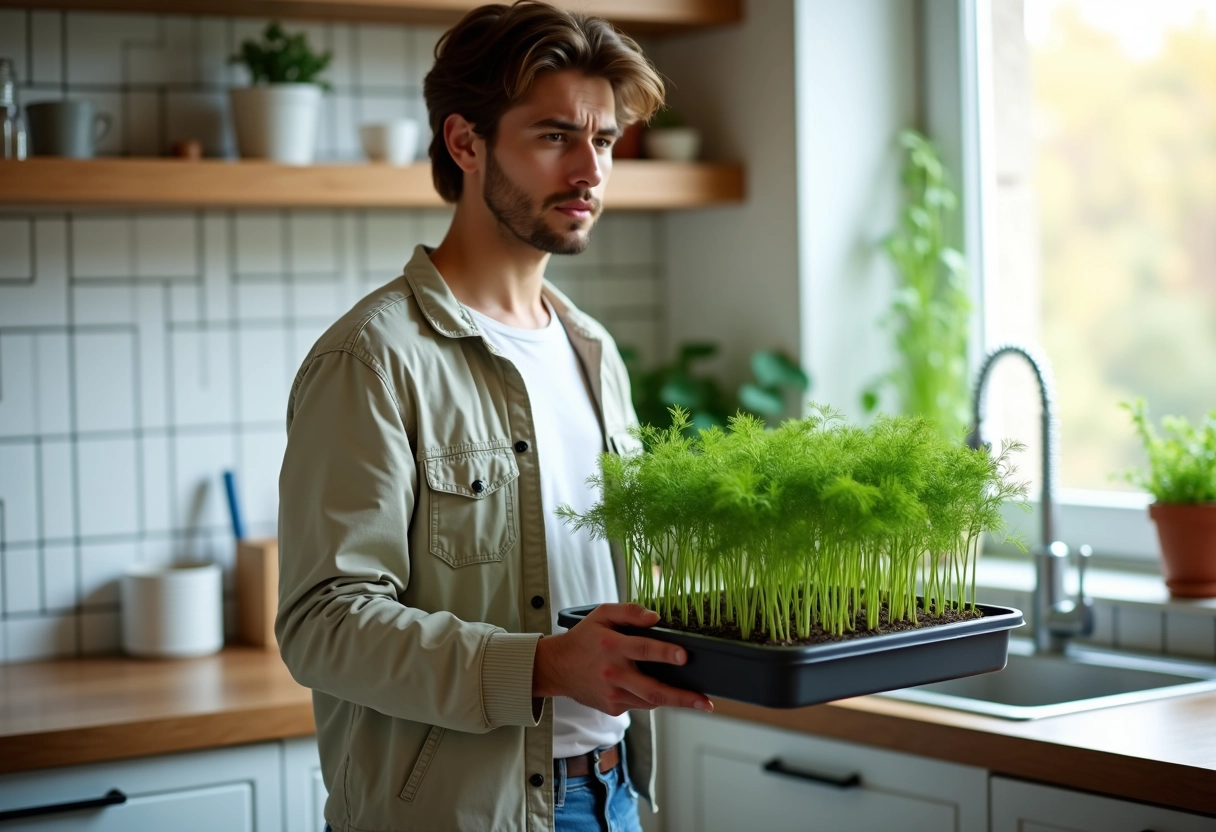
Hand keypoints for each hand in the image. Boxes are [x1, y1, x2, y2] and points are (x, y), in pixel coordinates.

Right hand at [532, 602, 713, 716]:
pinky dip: (654, 698)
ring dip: (675, 700)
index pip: (643, 649)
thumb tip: (655, 618)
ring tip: (697, 700)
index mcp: (611, 645)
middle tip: (705, 701)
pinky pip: (640, 704)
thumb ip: (629, 611)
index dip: (665, 652)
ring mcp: (613, 694)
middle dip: (682, 697)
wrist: (558, 667)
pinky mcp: (613, 707)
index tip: (685, 656)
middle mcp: (613, 673)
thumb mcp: (601, 614)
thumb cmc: (584, 638)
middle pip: (652, 689)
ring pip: (650, 700)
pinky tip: (663, 691)